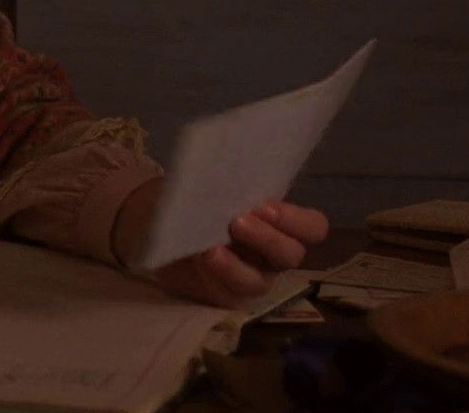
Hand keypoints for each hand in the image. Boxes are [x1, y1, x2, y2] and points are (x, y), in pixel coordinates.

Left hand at [113, 178, 328, 307]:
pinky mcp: (227, 294)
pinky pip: (233, 291)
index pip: (312, 227)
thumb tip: (227, 174)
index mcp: (279, 223)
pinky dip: (221, 272)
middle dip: (268, 237)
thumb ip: (226, 181)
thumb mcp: (209, 183)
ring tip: (215, 245)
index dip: (297, 220)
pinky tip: (207, 256)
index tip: (265, 205)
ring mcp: (251, 277)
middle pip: (292, 254)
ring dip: (238, 263)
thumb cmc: (192, 199)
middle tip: (239, 221)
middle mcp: (272, 254)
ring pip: (261, 280)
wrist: (156, 224)